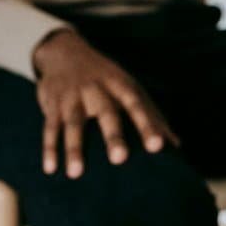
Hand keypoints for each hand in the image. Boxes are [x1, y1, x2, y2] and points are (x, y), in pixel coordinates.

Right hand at [32, 30, 178, 177]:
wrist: (66, 52)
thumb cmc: (108, 79)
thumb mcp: (131, 89)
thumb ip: (153, 116)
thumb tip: (176, 145)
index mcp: (121, 85)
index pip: (138, 105)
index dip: (148, 125)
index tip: (158, 146)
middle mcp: (97, 89)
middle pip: (107, 113)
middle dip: (113, 136)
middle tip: (120, 159)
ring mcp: (73, 96)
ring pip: (73, 123)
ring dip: (74, 148)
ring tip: (76, 174)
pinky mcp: (52, 104)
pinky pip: (50, 127)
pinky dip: (49, 148)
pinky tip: (50, 169)